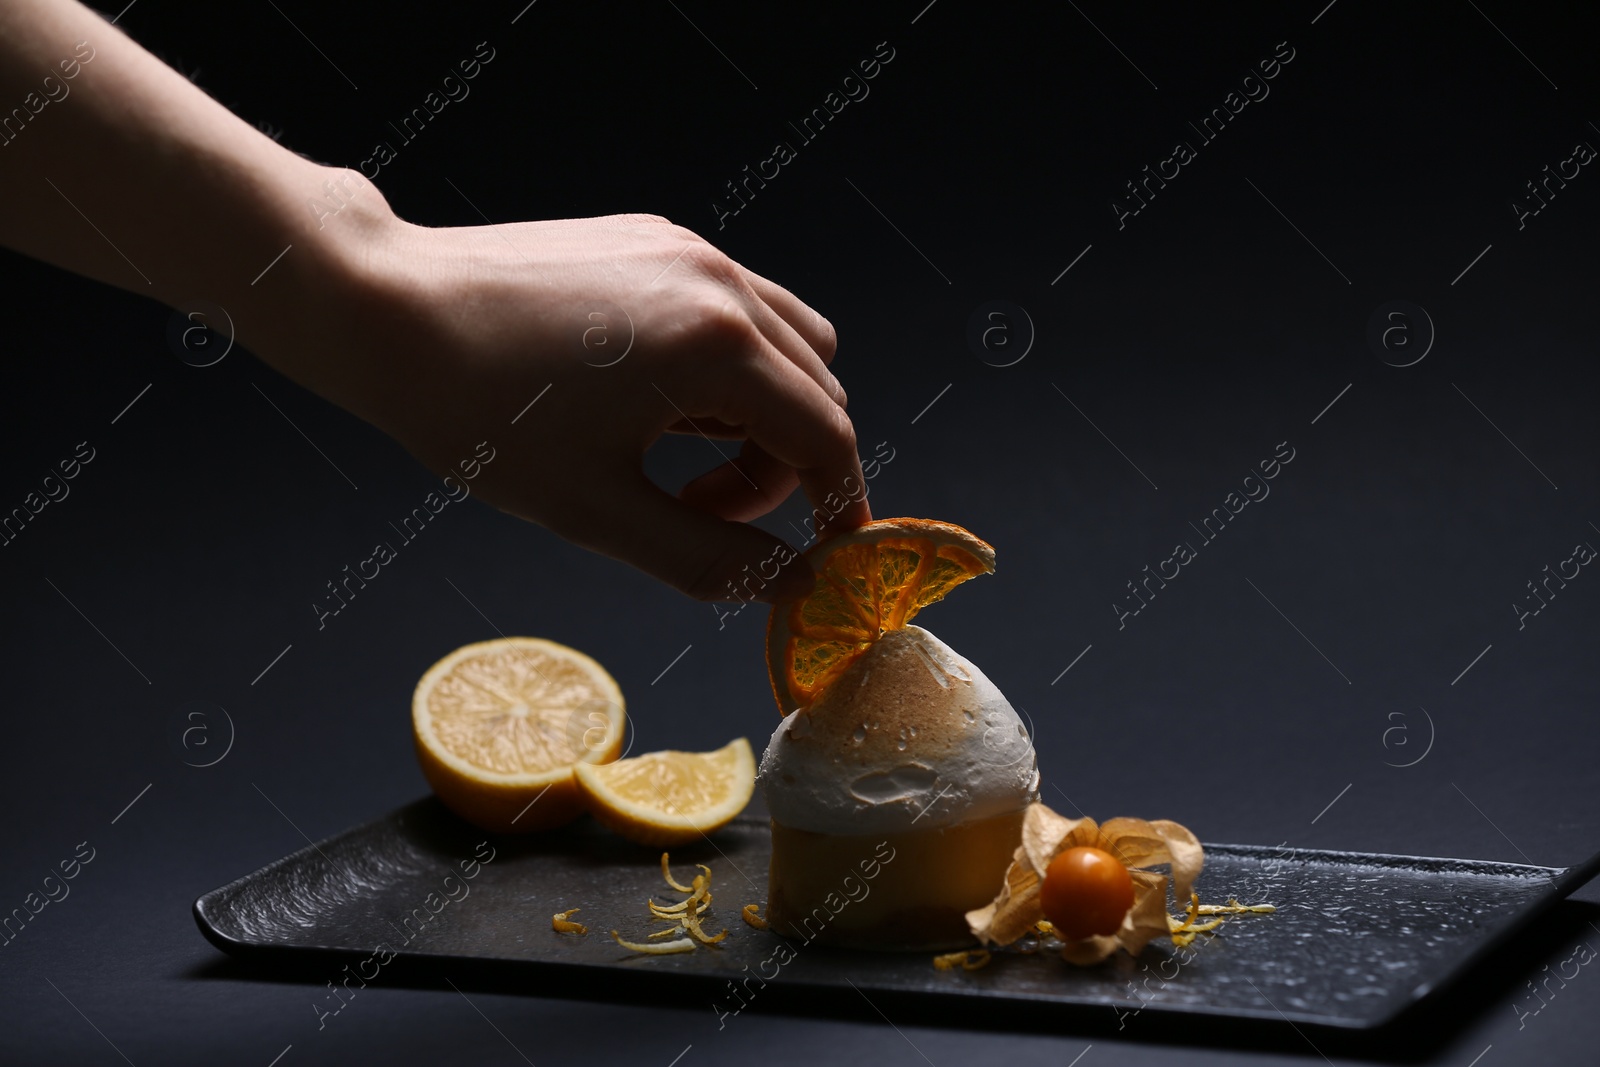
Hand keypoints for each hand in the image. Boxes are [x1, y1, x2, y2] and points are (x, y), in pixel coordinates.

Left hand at [283, 189, 870, 600]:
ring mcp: (689, 250)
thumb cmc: (478, 412)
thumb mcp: (597, 510)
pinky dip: (727, 366)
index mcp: (716, 346)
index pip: (827, 436)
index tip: (829, 558)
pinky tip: (651, 401)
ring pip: (787, 342)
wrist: (384, 309)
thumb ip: (707, 557)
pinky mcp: (655, 239)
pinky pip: (736, 307)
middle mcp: (720, 282)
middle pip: (817, 389)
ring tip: (678, 455)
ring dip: (763, 412)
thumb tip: (789, 586)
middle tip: (703, 512)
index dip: (840, 506)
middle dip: (787, 467)